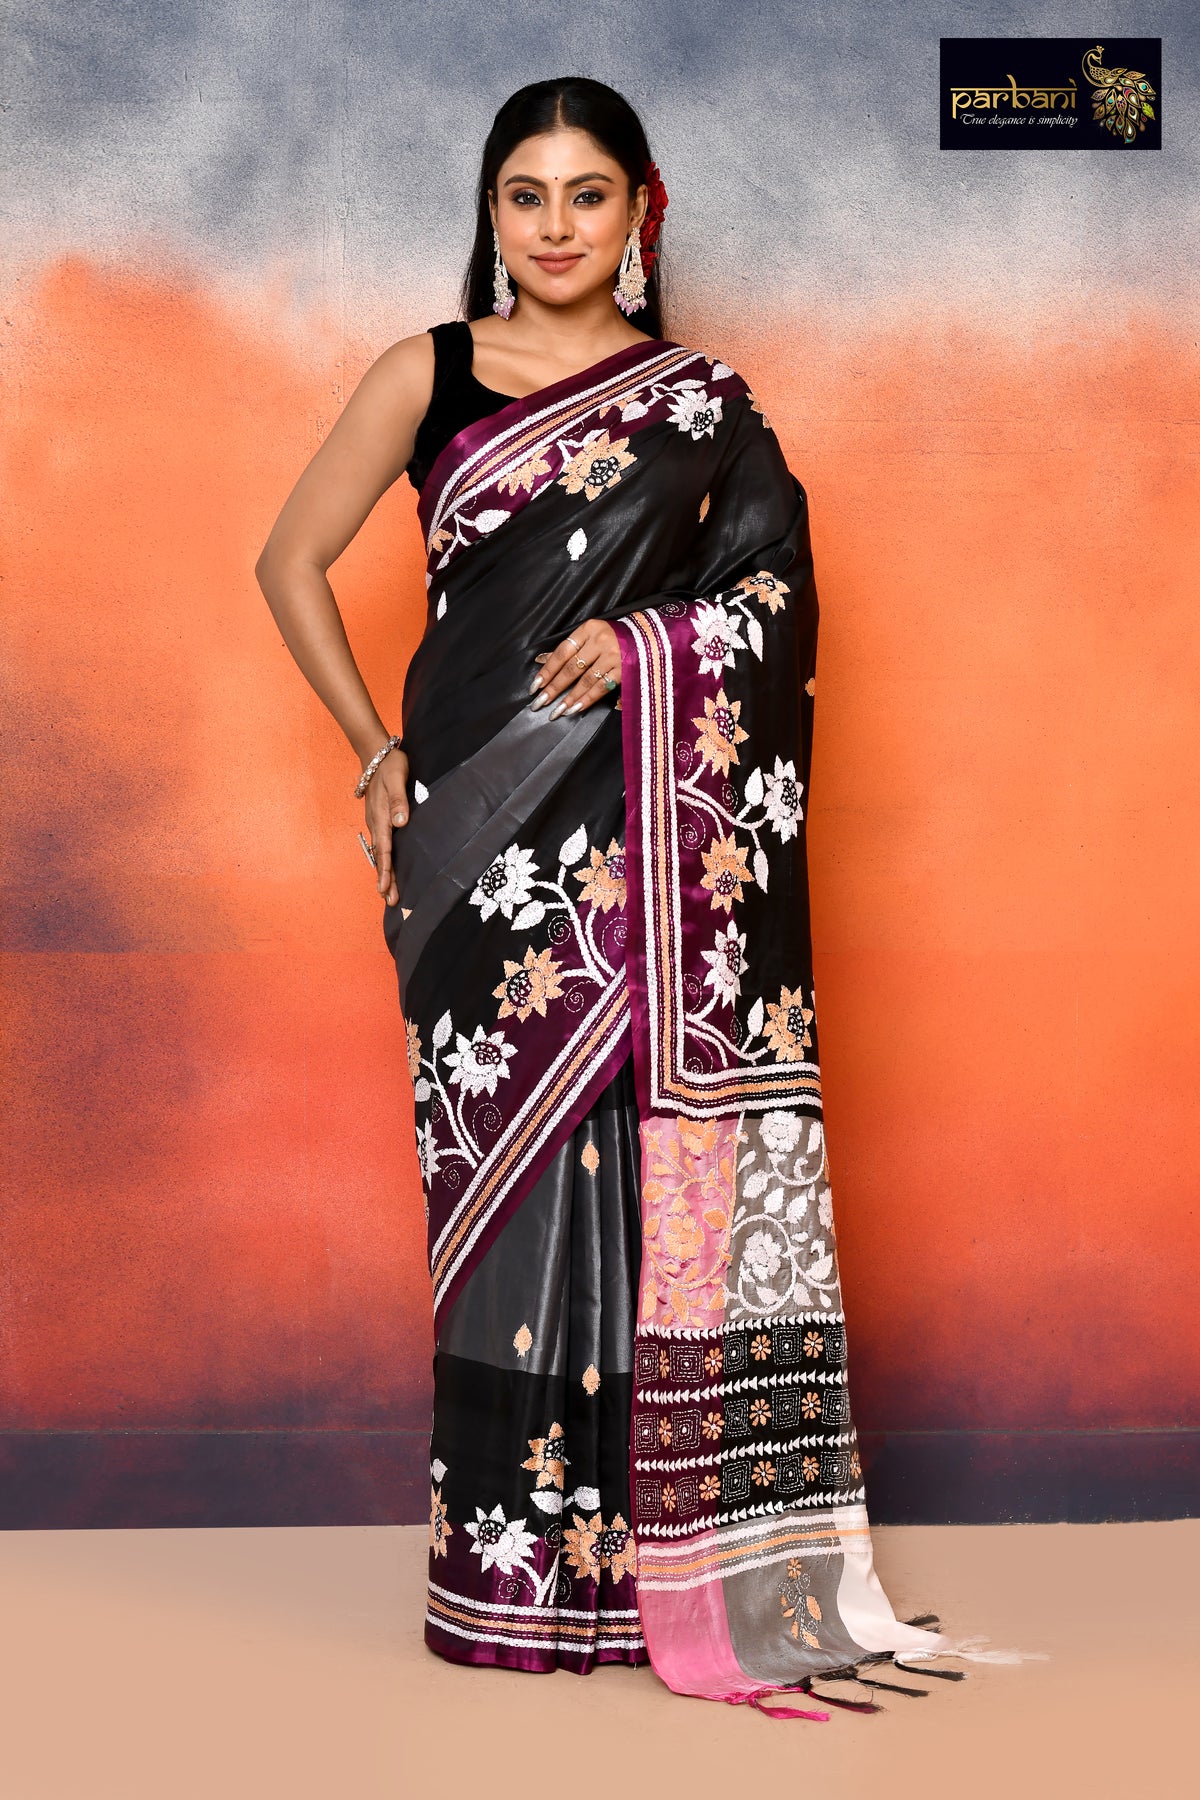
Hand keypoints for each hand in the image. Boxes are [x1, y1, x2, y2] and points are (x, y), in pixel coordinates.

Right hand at [364, 747, 408, 906]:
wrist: (375, 754)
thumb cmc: (391, 765)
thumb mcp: (397, 779)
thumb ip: (399, 800)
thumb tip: (400, 823)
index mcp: (381, 817)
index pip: (384, 849)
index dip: (385, 870)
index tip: (386, 888)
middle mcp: (376, 823)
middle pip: (380, 856)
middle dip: (385, 879)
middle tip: (390, 901)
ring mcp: (375, 821)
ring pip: (379, 852)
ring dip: (383, 871)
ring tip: (387, 891)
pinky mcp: (378, 818)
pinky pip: (380, 844)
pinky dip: (382, 859)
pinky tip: (386, 867)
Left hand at [528, 619, 620, 717]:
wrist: (647, 637)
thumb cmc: (613, 637)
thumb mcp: (590, 635)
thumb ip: (568, 649)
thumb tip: (541, 660)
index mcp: (588, 630)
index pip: (562, 652)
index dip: (547, 670)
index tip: (536, 686)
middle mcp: (600, 642)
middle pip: (571, 668)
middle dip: (554, 688)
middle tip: (539, 703)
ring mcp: (613, 656)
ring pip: (586, 680)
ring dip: (569, 698)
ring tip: (556, 711)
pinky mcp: (624, 671)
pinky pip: (601, 688)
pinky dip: (587, 699)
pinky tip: (575, 709)